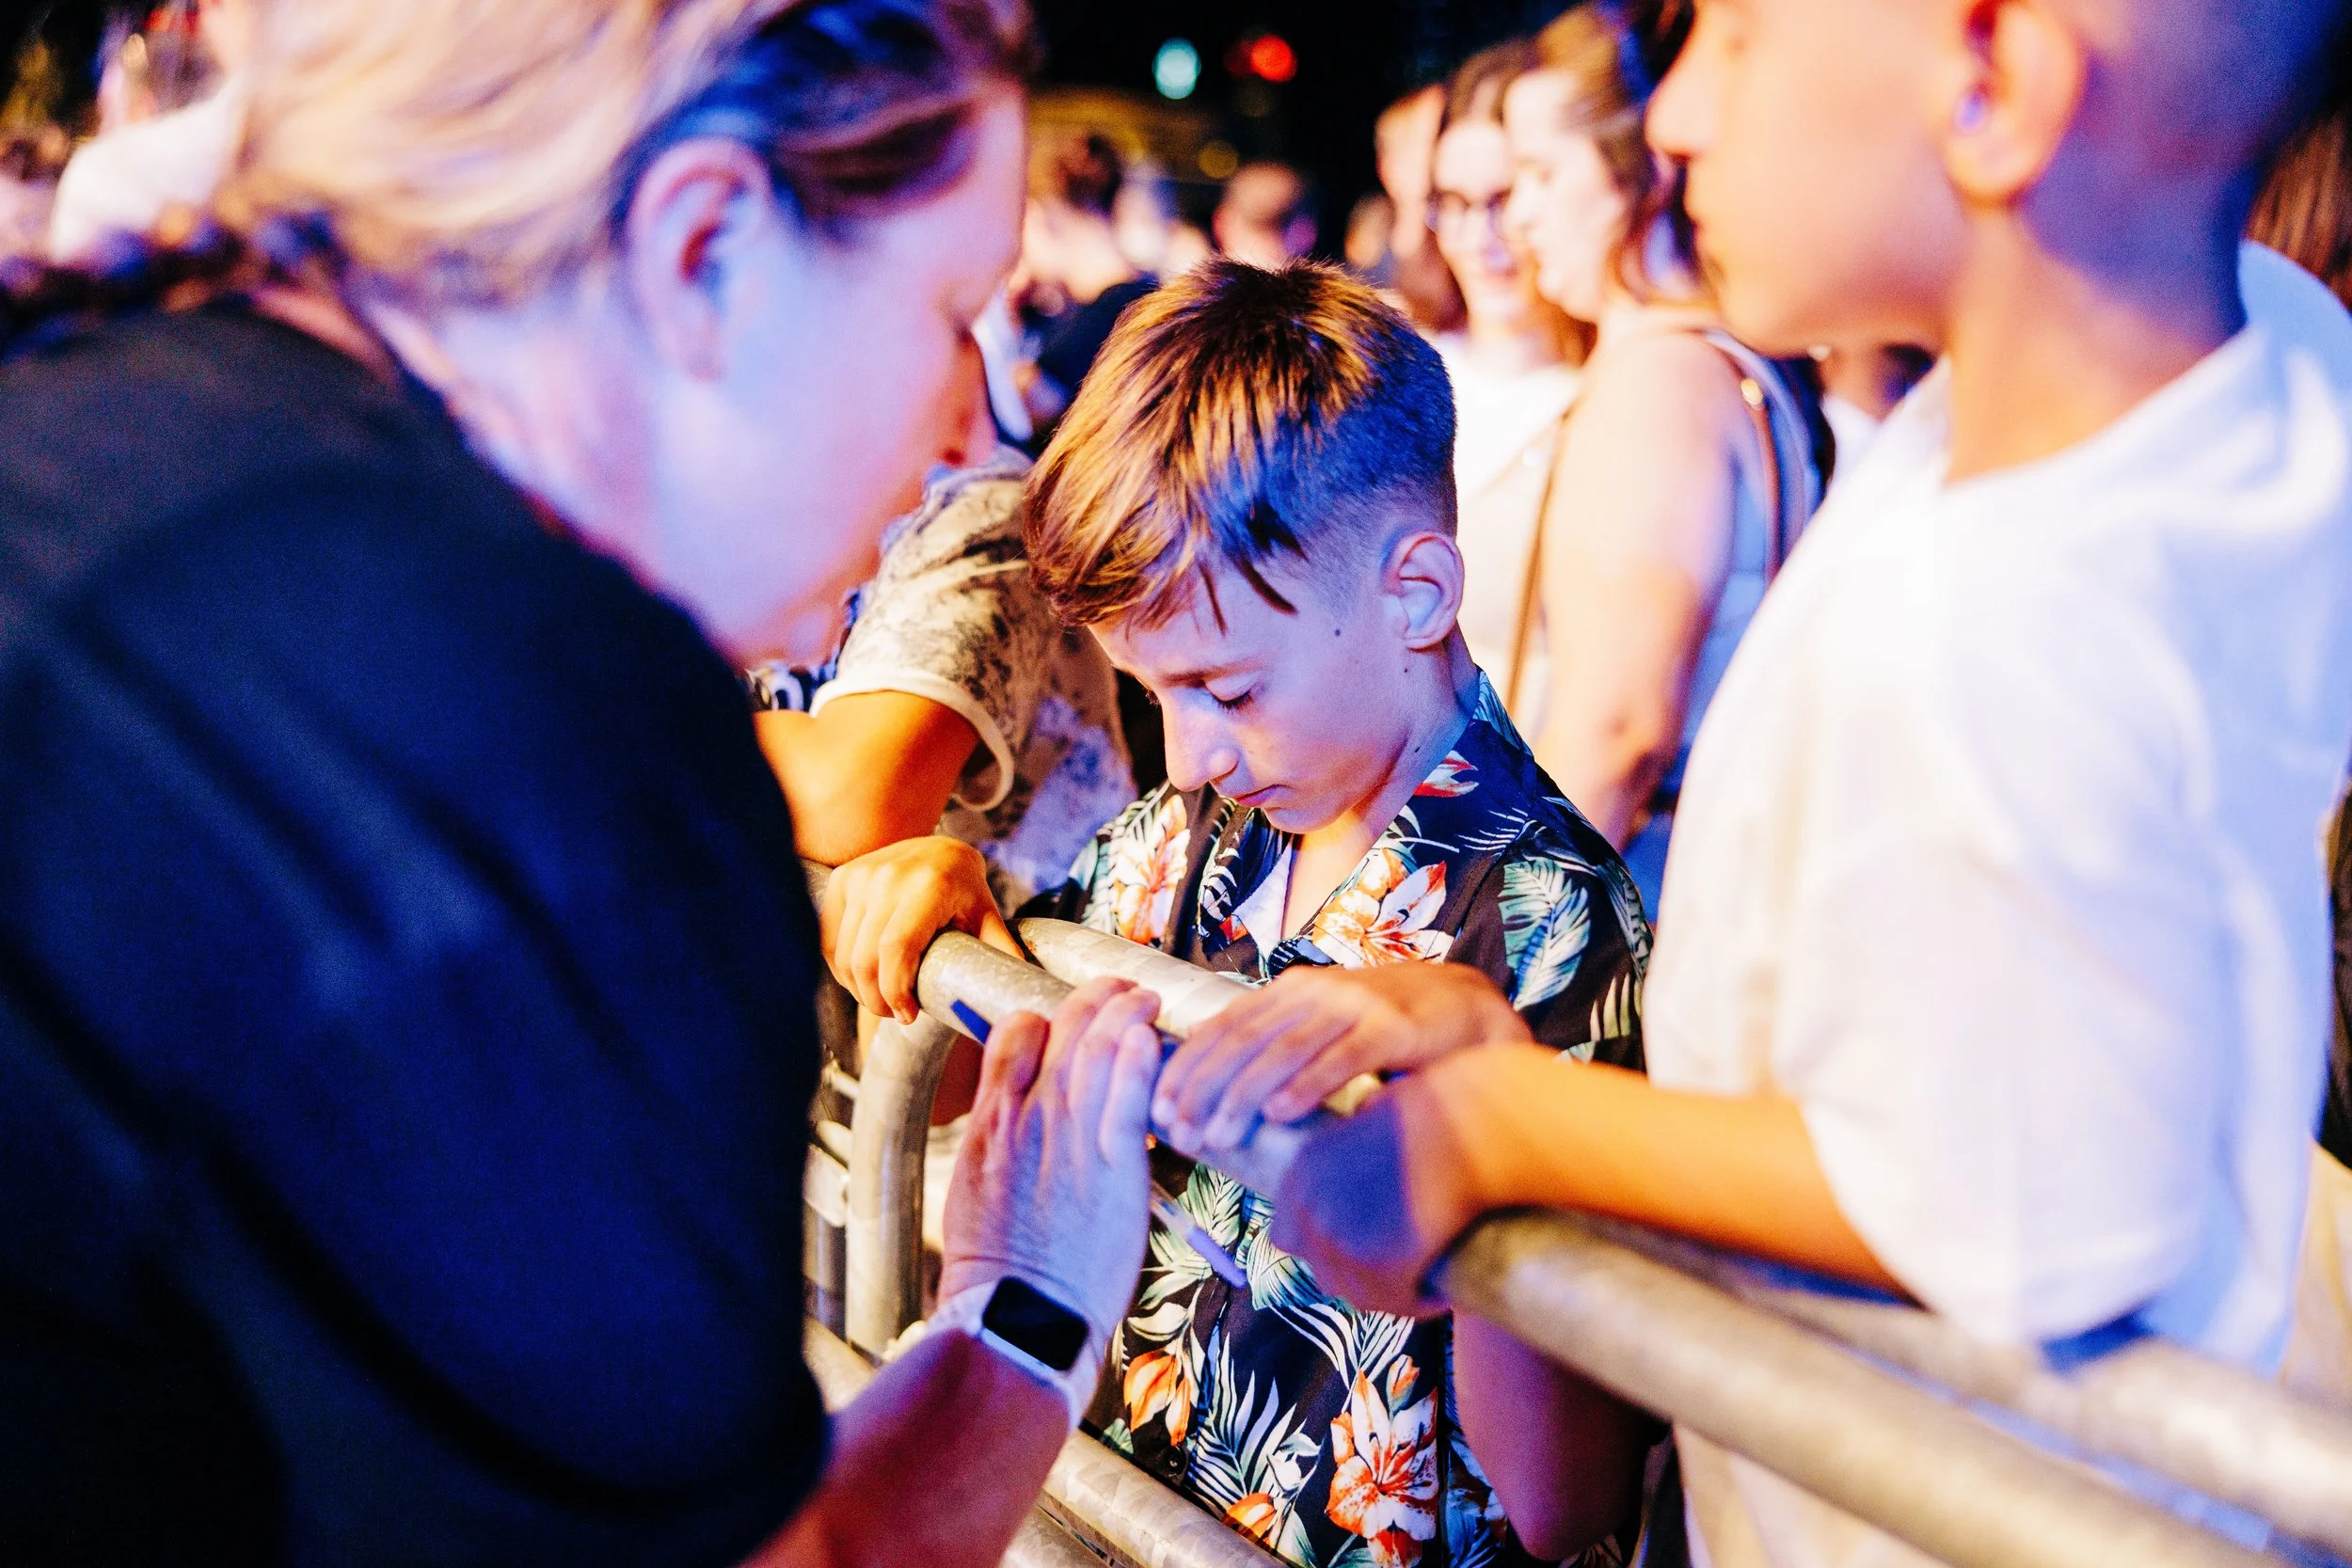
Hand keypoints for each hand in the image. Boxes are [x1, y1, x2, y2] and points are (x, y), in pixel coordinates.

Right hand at [819, 836, 1017, 1022]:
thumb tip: (1020, 989)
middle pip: (864, 959)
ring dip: (857, 988)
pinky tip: (862, 979)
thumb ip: (1000, 950)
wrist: (936, 846)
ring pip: (842, 954)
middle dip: (876, 999)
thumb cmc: (964, 886)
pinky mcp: (841, 880)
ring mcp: (860, 876)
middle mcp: (888, 876)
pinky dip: (841, 968)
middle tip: (895, 1015)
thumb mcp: (985, 913)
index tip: (907, 1015)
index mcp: (929, 884)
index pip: (896, 949)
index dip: (895, 991)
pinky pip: (828, 939)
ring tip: (881, 1000)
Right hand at [940, 978, 1162, 1347]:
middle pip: (1064, 1027)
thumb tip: (1012, 1110)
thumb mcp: (974, 1184)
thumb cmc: (998, 1264)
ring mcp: (1072, 1141)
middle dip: (1095, 996)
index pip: (1015, 1034)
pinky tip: (1150, 1037)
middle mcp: (1029, 1120)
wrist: (1018, 1317)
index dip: (1045, 1017)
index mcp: (992, 1122)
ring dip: (1126, 1011)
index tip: (1069, 1022)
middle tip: (1121, 989)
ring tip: (1146, 999)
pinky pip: (1127, 1099)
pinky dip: (1138, 1061)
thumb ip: (998, 1138)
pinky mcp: (1115, 1169)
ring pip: (1099, 1049)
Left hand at [1152, 962, 1530, 1157]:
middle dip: (1203, 1088)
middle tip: (1178, 1131)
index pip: (1221, 1027)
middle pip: (1242, 1039)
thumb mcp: (1323, 1033)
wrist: (1467, 1008)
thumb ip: (1278, 1053)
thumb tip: (1216, 1099)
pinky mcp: (1391, 1027)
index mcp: (1289, 992)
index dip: (1185, 1067)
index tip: (1156, 1109)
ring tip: (1218, 1132)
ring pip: (1283, 1049)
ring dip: (1243, 1093)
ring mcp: (1353, 1005)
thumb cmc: (1386, 1032)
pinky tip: (1280, 1112)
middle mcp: (1314, 992)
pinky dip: (1306, 1084)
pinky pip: (1340, 1057)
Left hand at [1270, 1084, 1464, 1317]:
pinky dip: (1418, 1303)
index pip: (1287, 1236)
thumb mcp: (1374, 1111)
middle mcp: (1311, 1206)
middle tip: (1392, 1272)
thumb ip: (1357, 1129)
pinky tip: (1438, 1296)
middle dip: (1353, 1274)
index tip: (1357, 1249)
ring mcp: (1341, 1238)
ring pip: (1356, 1294)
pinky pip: (1396, 1303)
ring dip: (1387, 1294)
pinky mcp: (1380, 1264)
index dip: (1321, 1248)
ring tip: (1417, 1287)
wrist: (1464, 1129)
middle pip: (1320, 1270)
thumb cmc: (1431, 1111)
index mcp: (1303, 1170)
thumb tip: (1363, 1116)